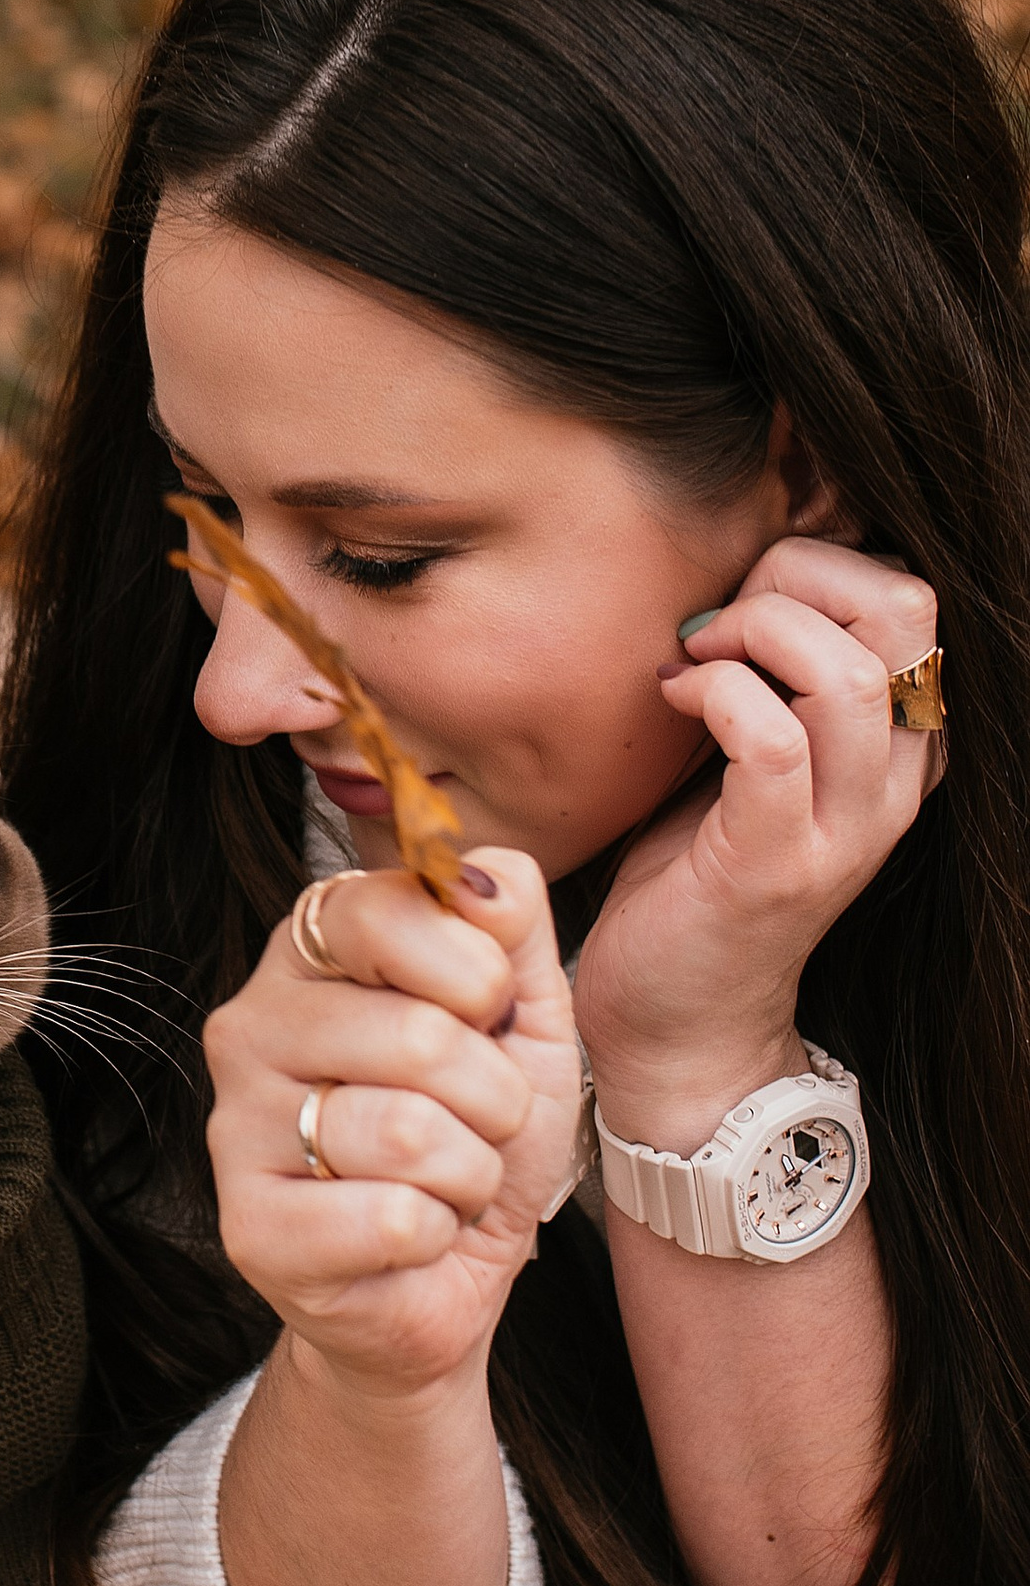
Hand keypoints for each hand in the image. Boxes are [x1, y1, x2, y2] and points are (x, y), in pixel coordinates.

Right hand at [202, 850, 583, 1408]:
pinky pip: (394, 1218)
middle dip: (493, 1098)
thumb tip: (488, 874)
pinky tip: (409, 1236)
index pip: (387, 911)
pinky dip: (437, 1234)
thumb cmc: (475, 1133)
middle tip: (477, 1124)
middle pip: (418, 1036)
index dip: (475, 972)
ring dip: (469, 1173)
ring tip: (443, 1181)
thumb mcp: (523, 1017)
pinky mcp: (251, 1227)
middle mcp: (252, 1025)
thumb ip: (512, 929)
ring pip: (410, 1134)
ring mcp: (235, 1126)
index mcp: (311, 953)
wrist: (444, 1274)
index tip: (484, 1012)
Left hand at [574, 538, 939, 1148]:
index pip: (913, 601)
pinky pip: (770, 738)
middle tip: (715, 624)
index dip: (820, 565)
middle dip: (791, 579)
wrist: (678, 1019)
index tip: (739, 603)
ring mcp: (844, 829)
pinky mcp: (775, 865)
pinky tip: (672, 701)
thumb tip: (741, 575)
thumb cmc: (695, 871)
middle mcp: (893, 784)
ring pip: (846, 672)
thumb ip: (772, 675)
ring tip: (693, 660)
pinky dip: (713, 693)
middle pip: (901, 611)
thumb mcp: (751, 755)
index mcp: (899, 747)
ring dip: (751, 633)